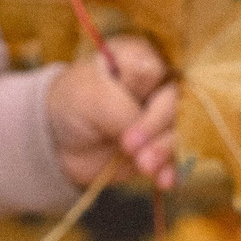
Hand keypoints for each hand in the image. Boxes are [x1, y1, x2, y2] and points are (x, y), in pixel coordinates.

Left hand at [45, 36, 177, 188]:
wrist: (59, 141)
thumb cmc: (73, 104)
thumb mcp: (92, 98)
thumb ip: (123, 110)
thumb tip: (148, 133)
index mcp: (141, 59)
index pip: (162, 73)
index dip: (153, 98)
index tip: (129, 119)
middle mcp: (158, 85)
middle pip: (177, 104)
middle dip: (157, 129)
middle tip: (129, 147)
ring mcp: (162, 117)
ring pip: (181, 131)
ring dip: (166, 151)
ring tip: (144, 167)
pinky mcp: (162, 145)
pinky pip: (179, 156)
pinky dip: (173, 169)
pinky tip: (165, 181)